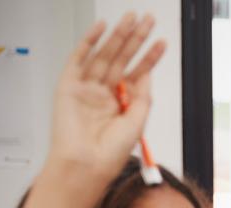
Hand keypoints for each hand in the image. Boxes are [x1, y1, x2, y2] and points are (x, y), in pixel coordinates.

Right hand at [49, 13, 165, 176]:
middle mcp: (103, 94)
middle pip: (122, 59)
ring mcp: (86, 89)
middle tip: (147, 20)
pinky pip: (79, 59)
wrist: (86, 165)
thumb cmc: (110, 152)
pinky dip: (89, 42)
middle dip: (135, 39)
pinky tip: (101, 28)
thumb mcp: (137, 120)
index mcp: (120, 104)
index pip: (137, 74)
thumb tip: (147, 73)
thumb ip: (142, 95)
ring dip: (118, 36)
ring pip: (104, 55)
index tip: (162, 42)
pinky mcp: (68, 87)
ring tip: (131, 19)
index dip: (150, 57)